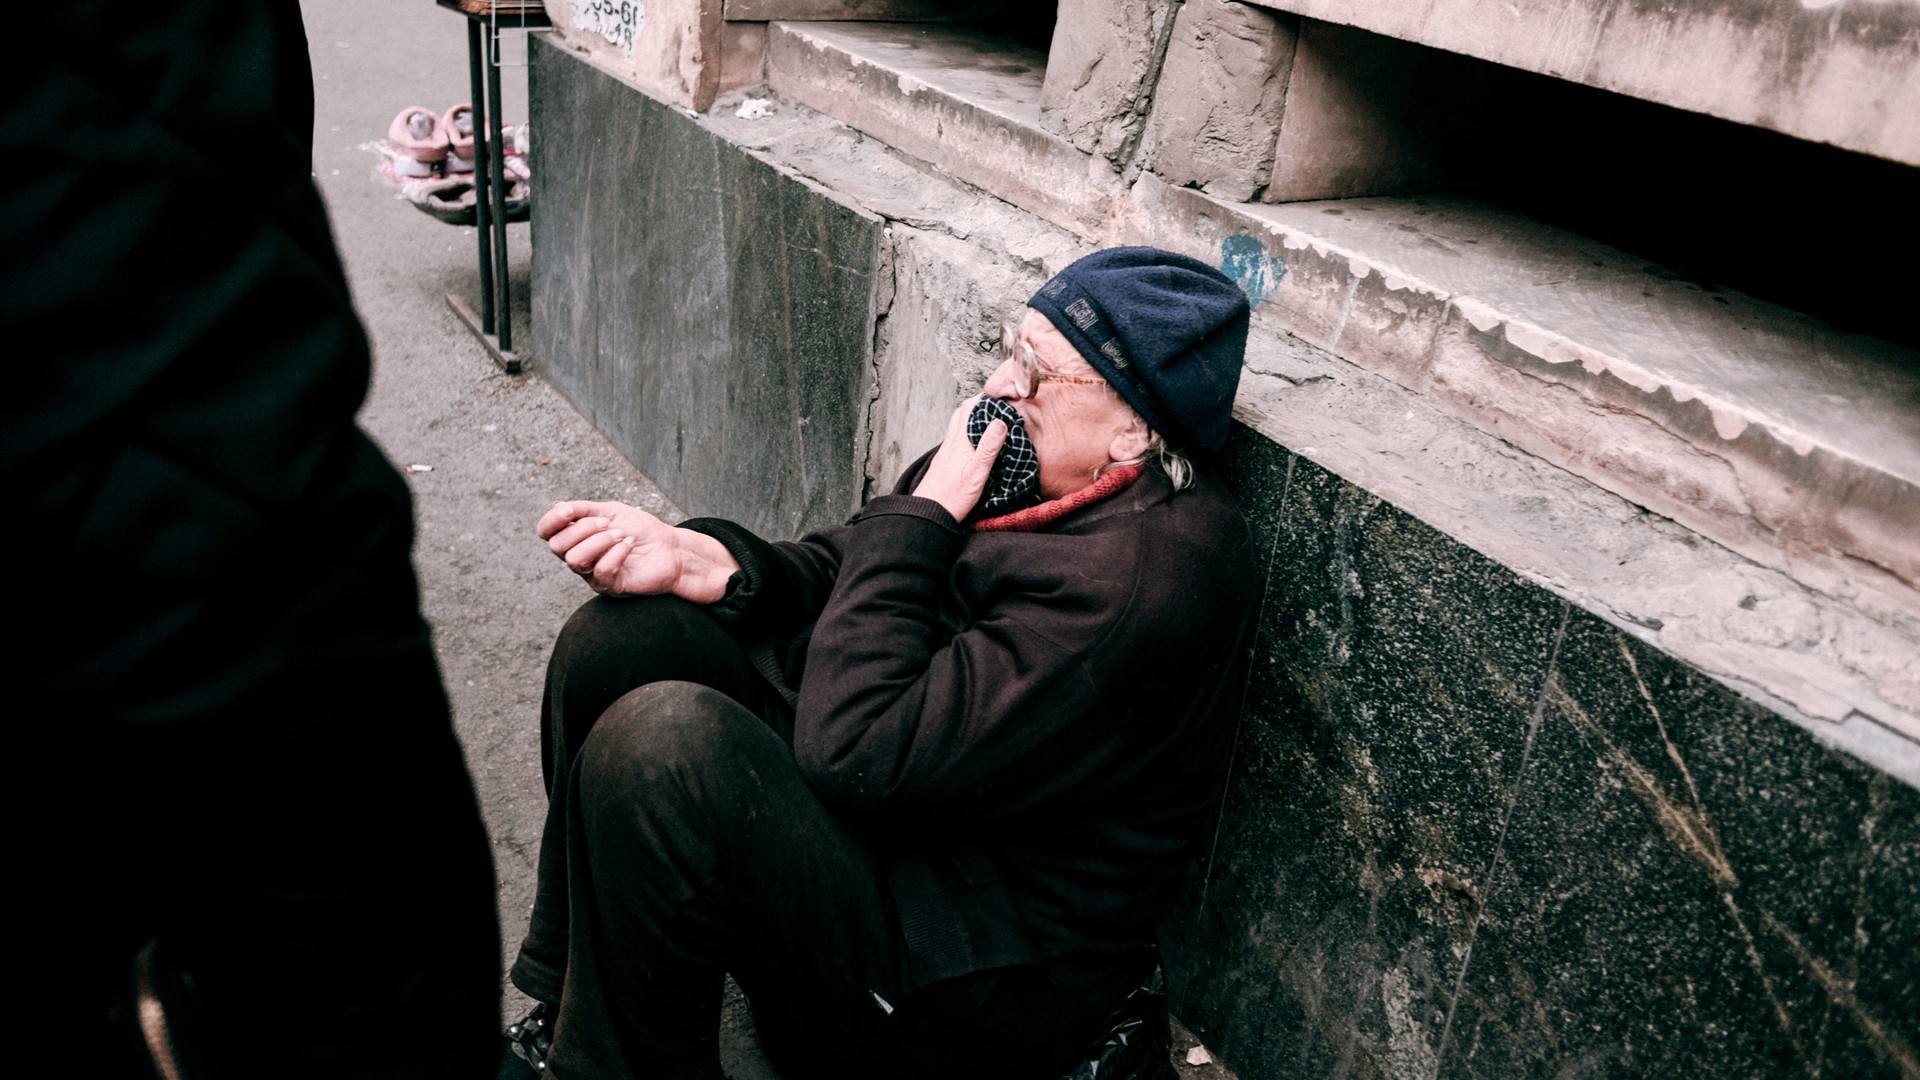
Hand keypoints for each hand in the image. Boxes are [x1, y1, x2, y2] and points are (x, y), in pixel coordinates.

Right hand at [537, 501, 738, 602]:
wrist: (671, 549)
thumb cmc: (642, 531)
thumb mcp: (612, 511)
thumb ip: (584, 510)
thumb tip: (557, 505)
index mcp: (577, 537)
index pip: (546, 533)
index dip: (551, 521)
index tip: (570, 510)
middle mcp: (580, 558)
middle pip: (557, 546)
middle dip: (583, 529)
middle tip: (609, 524)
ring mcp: (592, 574)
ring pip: (574, 560)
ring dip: (600, 541)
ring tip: (621, 535)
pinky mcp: (609, 587)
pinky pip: (601, 570)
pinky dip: (617, 553)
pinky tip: (629, 545)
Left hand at [912, 394, 1008, 521]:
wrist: (928, 514)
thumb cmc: (952, 497)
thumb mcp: (977, 473)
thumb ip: (988, 447)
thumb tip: (1000, 421)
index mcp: (959, 440)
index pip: (969, 406)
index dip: (985, 397)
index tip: (1003, 395)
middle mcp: (951, 441)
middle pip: (963, 412)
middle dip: (980, 405)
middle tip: (999, 407)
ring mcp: (947, 451)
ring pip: (959, 425)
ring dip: (974, 419)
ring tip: (992, 424)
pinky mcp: (947, 461)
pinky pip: (958, 439)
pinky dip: (970, 434)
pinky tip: (979, 444)